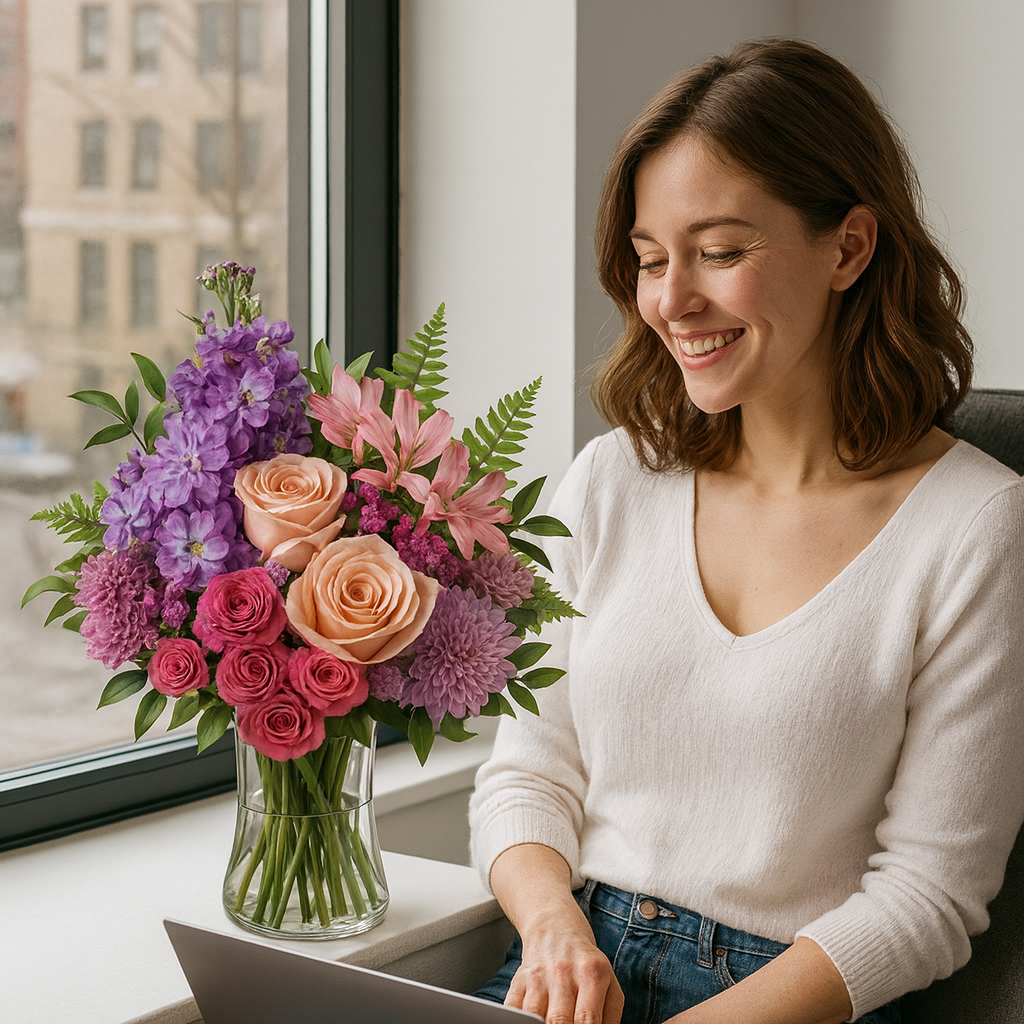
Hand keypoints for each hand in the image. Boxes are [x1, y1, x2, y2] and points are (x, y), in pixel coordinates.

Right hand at [488, 844, 624, 1023]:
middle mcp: (564, 972)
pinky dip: (516, 1018)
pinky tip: (526, 1020)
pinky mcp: (519, 979)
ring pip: (532, 1015)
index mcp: (592, 974)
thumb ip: (610, 1015)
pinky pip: (512, 1007)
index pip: (587, 1020)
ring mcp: (539, 975)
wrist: (555, 926)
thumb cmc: (585, 962)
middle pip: (558, 1020)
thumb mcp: (609, 982)